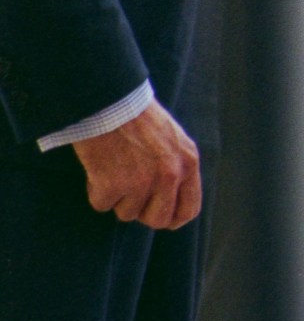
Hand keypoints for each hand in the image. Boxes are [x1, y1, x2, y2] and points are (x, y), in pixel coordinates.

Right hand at [72, 99, 201, 229]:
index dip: (174, 219)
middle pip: (158, 220)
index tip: (163, 219)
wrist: (110, 101)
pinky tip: (100, 166)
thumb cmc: (138, 118)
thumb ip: (177, 167)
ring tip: (115, 167)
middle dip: (143, 213)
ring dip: (118, 197)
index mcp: (188, 162)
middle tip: (130, 197)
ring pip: (127, 213)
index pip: (189, 209)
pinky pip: (102, 205)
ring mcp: (142, 182)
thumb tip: (170, 200)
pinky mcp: (113, 185)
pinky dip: (96, 190)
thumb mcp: (173, 139)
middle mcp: (170, 175)